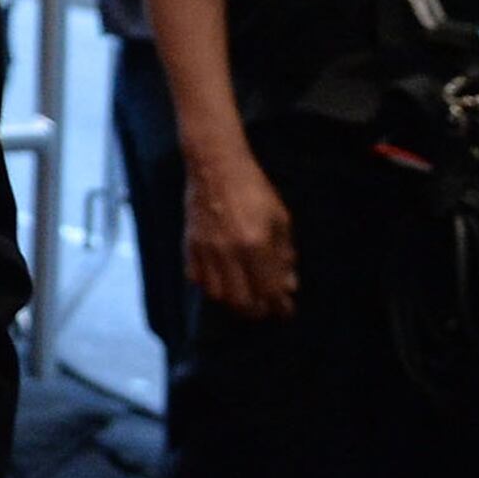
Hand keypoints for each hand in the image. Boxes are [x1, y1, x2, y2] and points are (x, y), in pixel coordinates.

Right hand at [185, 151, 296, 319]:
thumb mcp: (280, 218)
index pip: (270, 291)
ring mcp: (206, 251)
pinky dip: (211, 286)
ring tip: (244, 297)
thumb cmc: (254, 189)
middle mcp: (229, 253)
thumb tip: (289, 285)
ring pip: (218, 295)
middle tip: (266, 307)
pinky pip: (197, 279)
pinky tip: (221, 281)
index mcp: (256, 244)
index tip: (286, 311)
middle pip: (242, 301)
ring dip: (234, 302)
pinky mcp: (189, 245)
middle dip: (258, 311)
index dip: (280, 307)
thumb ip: (284, 254)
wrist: (215, 166)